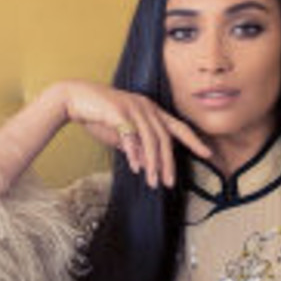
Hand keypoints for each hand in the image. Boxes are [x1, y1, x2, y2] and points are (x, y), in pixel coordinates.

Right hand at [60, 80, 211, 188]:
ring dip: (153, 163)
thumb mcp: (120, 132)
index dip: (193, 140)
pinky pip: (131, 135)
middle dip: (169, 162)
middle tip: (170, 182)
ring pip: (150, 139)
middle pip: (165, 138)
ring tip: (153, 182)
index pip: (177, 126)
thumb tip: (143, 161)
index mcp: (150, 110)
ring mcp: (133, 108)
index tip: (207, 154)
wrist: (73, 98)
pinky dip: (135, 153)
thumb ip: (134, 143)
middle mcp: (146, 107)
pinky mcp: (118, 111)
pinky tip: (136, 167)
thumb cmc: (96, 115)